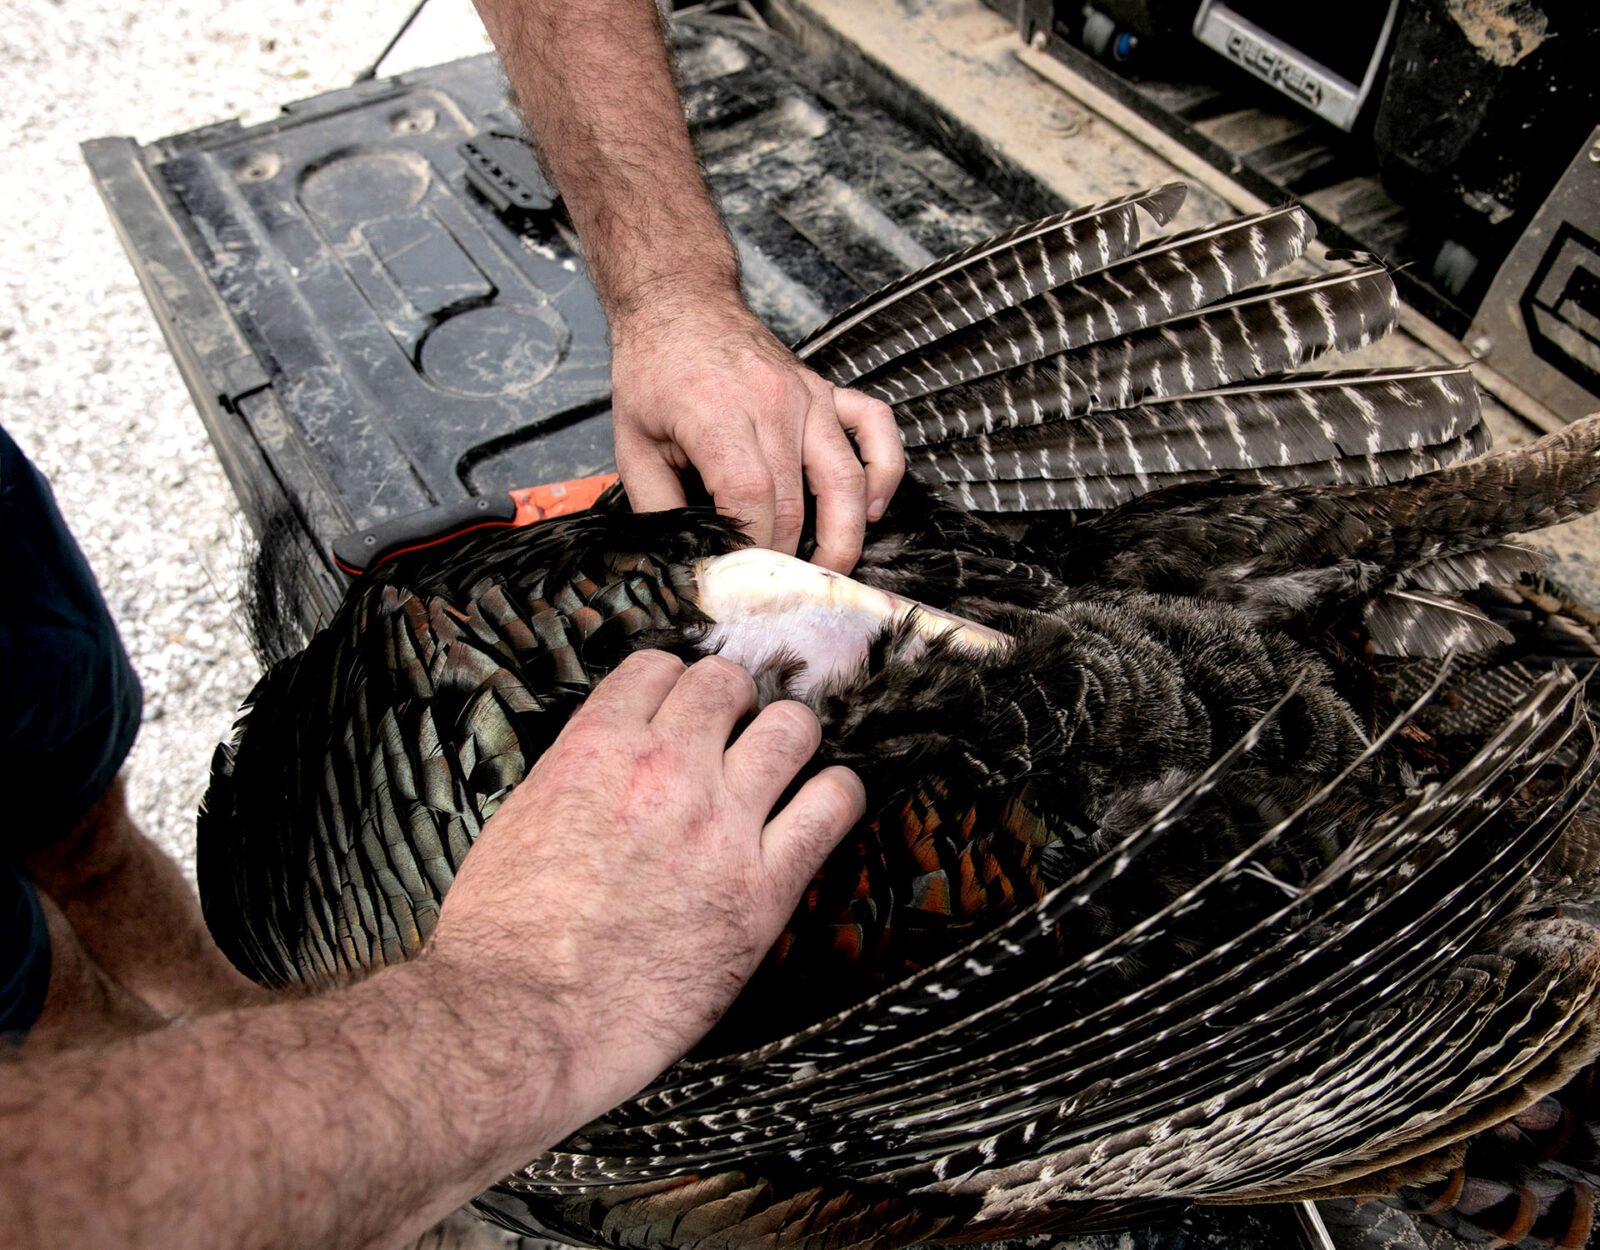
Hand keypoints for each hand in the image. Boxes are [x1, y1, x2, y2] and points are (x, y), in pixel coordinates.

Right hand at [421, 650, 863, 1134]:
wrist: (519, 1022)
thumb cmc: (501, 941)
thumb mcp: (517, 823)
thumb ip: (574, 780)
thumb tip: (602, 766)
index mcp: (595, 748)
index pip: (658, 667)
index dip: (675, 686)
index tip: (682, 711)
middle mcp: (664, 770)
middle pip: (729, 683)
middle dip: (733, 703)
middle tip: (733, 738)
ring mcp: (720, 826)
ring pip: (792, 729)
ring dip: (789, 740)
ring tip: (783, 768)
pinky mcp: (762, 891)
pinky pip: (831, 808)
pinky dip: (837, 796)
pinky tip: (826, 806)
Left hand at [610, 300, 903, 573]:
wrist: (680, 303)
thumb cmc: (654, 372)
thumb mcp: (632, 443)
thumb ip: (658, 506)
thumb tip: (685, 562)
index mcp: (717, 414)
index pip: (751, 498)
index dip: (752, 549)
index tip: (741, 580)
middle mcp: (772, 403)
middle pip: (796, 501)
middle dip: (790, 557)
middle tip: (778, 594)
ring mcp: (808, 395)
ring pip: (848, 477)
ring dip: (846, 534)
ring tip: (830, 572)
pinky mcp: (827, 390)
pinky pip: (877, 429)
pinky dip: (885, 471)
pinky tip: (873, 507)